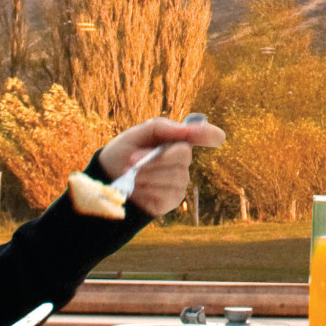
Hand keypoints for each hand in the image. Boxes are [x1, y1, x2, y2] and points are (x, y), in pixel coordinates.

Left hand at [95, 116, 225, 216]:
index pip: (205, 135)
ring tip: (129, 175)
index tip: (216, 137)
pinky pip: (167, 193)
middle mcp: (183, 159)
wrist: (108, 179)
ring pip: (174, 176)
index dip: (210, 135)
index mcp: (177, 138)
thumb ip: (160, 127)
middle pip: (183, 155)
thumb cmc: (124, 152)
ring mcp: (180, 180)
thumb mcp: (136, 134)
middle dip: (156, 158)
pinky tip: (137, 188)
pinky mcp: (173, 198)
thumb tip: (185, 129)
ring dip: (147, 175)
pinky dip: (147, 190)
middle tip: (131, 161)